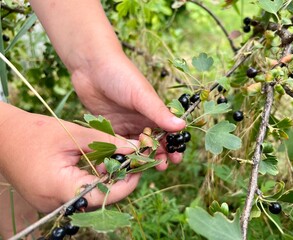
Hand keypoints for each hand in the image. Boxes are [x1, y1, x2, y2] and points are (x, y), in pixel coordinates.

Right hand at [0, 103, 140, 212]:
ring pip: (88, 196)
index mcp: (59, 187)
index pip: (101, 196)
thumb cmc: (35, 131)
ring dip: (105, 180)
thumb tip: (134, 147)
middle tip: (131, 164)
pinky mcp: (50, 196)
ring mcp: (50, 201)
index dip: (124, 185)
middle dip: (117, 182)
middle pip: (96, 198)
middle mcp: (54, 201)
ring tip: (118, 161)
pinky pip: (77, 193)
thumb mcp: (74, 134)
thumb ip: (106, 141)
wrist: (3, 135)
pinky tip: (99, 165)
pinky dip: (91, 180)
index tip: (137, 170)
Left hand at [71, 52, 185, 170]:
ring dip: (140, 158)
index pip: (168, 132)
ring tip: (141, 169)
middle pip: (153, 143)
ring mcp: (125, 125)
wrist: (91, 66)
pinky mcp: (110, 128)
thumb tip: (182, 126)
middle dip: (159, 155)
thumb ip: (158, 112)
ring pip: (136, 147)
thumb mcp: (141, 94)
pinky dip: (121, 155)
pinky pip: (117, 146)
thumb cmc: (121, 75)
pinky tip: (122, 164)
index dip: (174, 146)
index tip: (176, 159)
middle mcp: (141, 120)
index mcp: (153, 111)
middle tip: (161, 167)